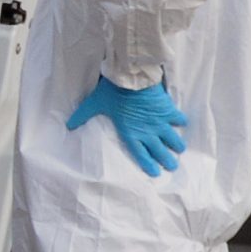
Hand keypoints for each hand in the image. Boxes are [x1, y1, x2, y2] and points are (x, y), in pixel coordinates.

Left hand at [66, 75, 189, 175]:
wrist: (130, 78)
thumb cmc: (111, 92)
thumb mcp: (94, 104)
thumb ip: (82, 116)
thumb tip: (68, 126)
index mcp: (130, 132)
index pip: (140, 154)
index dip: (148, 164)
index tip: (156, 173)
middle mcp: (147, 131)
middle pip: (160, 151)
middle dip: (168, 161)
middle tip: (173, 166)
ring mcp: (159, 122)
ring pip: (173, 139)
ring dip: (177, 145)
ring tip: (179, 149)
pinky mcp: (168, 110)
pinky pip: (179, 119)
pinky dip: (181, 121)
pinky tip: (182, 123)